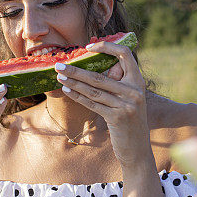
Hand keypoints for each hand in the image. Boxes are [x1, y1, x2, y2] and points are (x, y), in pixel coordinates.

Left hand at [54, 42, 149, 163]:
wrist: (137, 149)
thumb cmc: (129, 122)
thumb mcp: (129, 100)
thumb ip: (117, 84)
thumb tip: (91, 69)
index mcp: (138, 81)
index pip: (124, 54)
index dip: (106, 47)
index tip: (88, 47)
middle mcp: (134, 91)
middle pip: (100, 75)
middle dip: (76, 69)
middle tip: (58, 65)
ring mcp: (127, 105)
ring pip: (93, 90)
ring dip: (73, 82)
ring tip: (59, 77)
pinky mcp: (118, 117)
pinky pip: (93, 104)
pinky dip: (78, 96)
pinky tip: (67, 90)